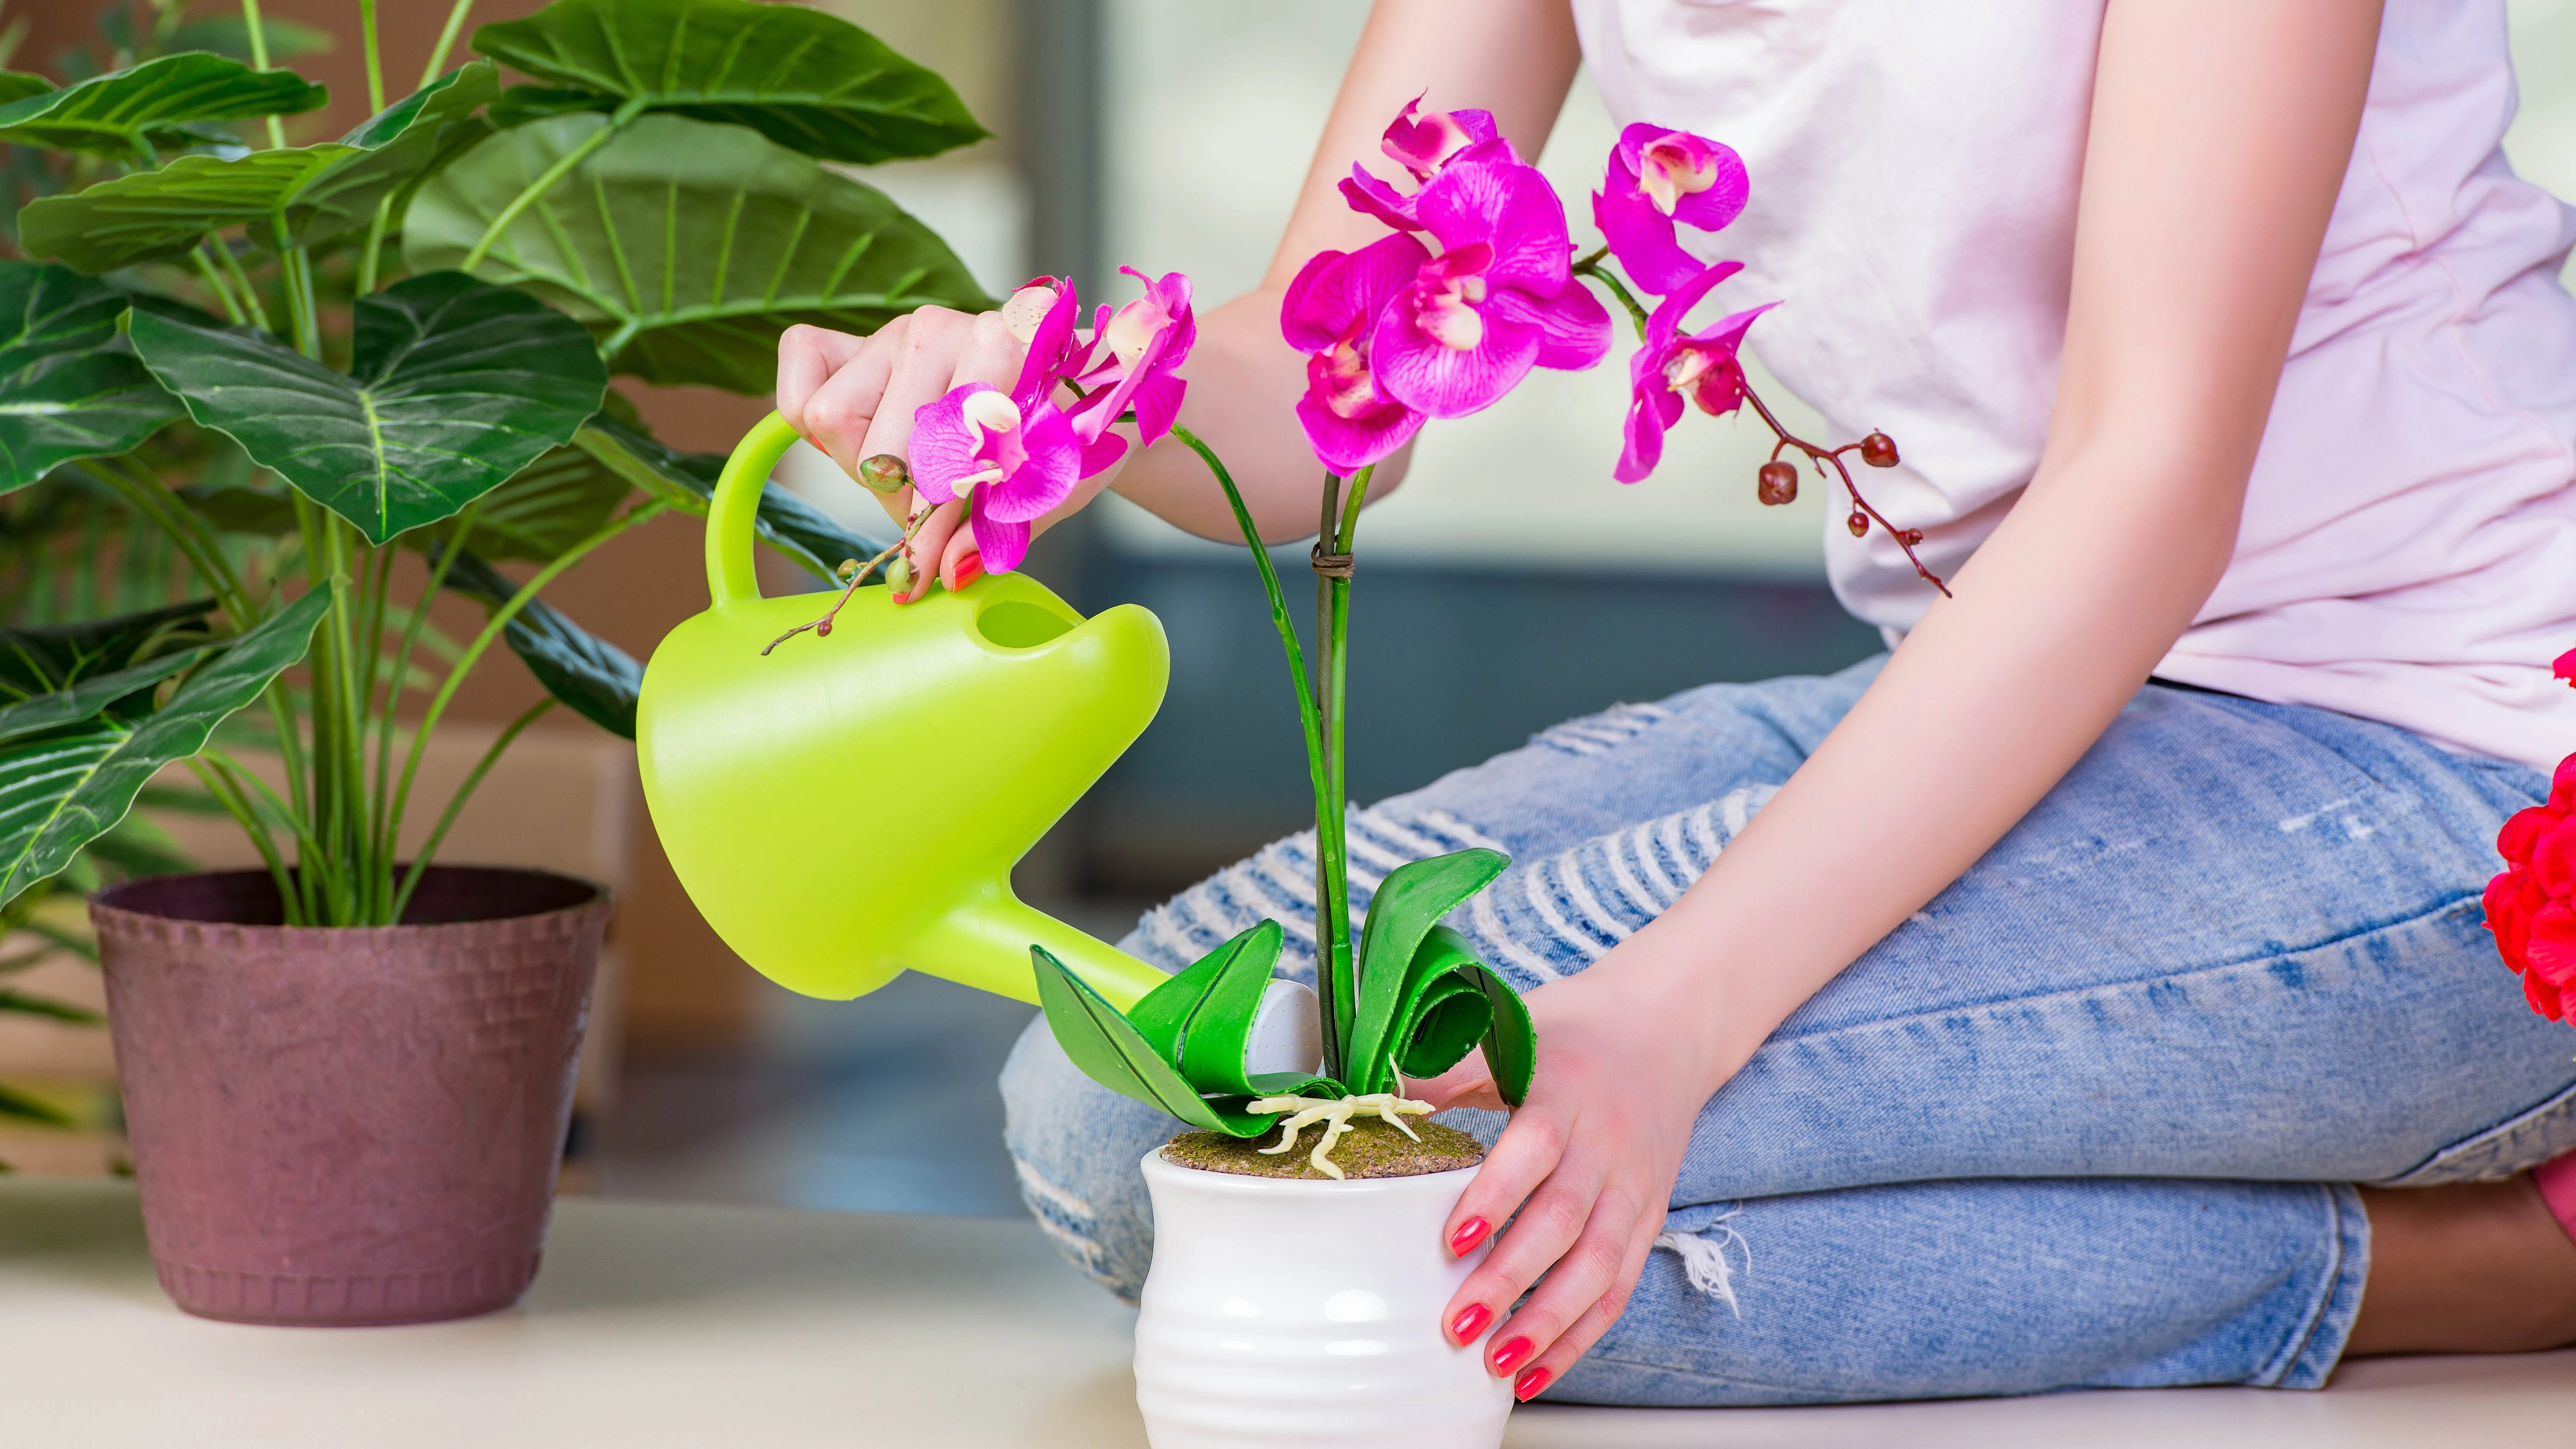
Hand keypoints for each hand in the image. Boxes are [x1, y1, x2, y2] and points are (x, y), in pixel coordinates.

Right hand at [775, 287, 1092, 601]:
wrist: (1063, 387)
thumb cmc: (1055, 435)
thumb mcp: (1044, 486)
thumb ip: (997, 527)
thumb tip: (950, 570)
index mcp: (999, 348)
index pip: (937, 451)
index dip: (930, 524)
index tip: (924, 572)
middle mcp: (938, 328)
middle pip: (877, 447)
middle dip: (904, 500)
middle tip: (936, 511)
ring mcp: (893, 331)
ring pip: (832, 418)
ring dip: (867, 465)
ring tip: (912, 474)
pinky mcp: (856, 340)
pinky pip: (800, 373)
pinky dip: (809, 414)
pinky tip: (862, 436)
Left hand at [1411, 945, 1732, 1401]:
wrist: (1667, 1026)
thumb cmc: (1573, 1032)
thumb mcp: (1513, 1029)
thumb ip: (1447, 1066)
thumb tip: (1369, 1094)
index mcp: (1567, 1090)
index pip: (1536, 1148)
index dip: (1495, 1196)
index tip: (1451, 1241)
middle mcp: (1608, 1144)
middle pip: (1564, 1220)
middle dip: (1511, 1279)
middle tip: (1458, 1324)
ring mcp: (1634, 1187)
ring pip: (1599, 1265)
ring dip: (1548, 1321)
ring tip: (1497, 1363)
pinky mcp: (1649, 1217)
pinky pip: (1619, 1286)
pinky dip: (1581, 1334)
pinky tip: (1537, 1369)